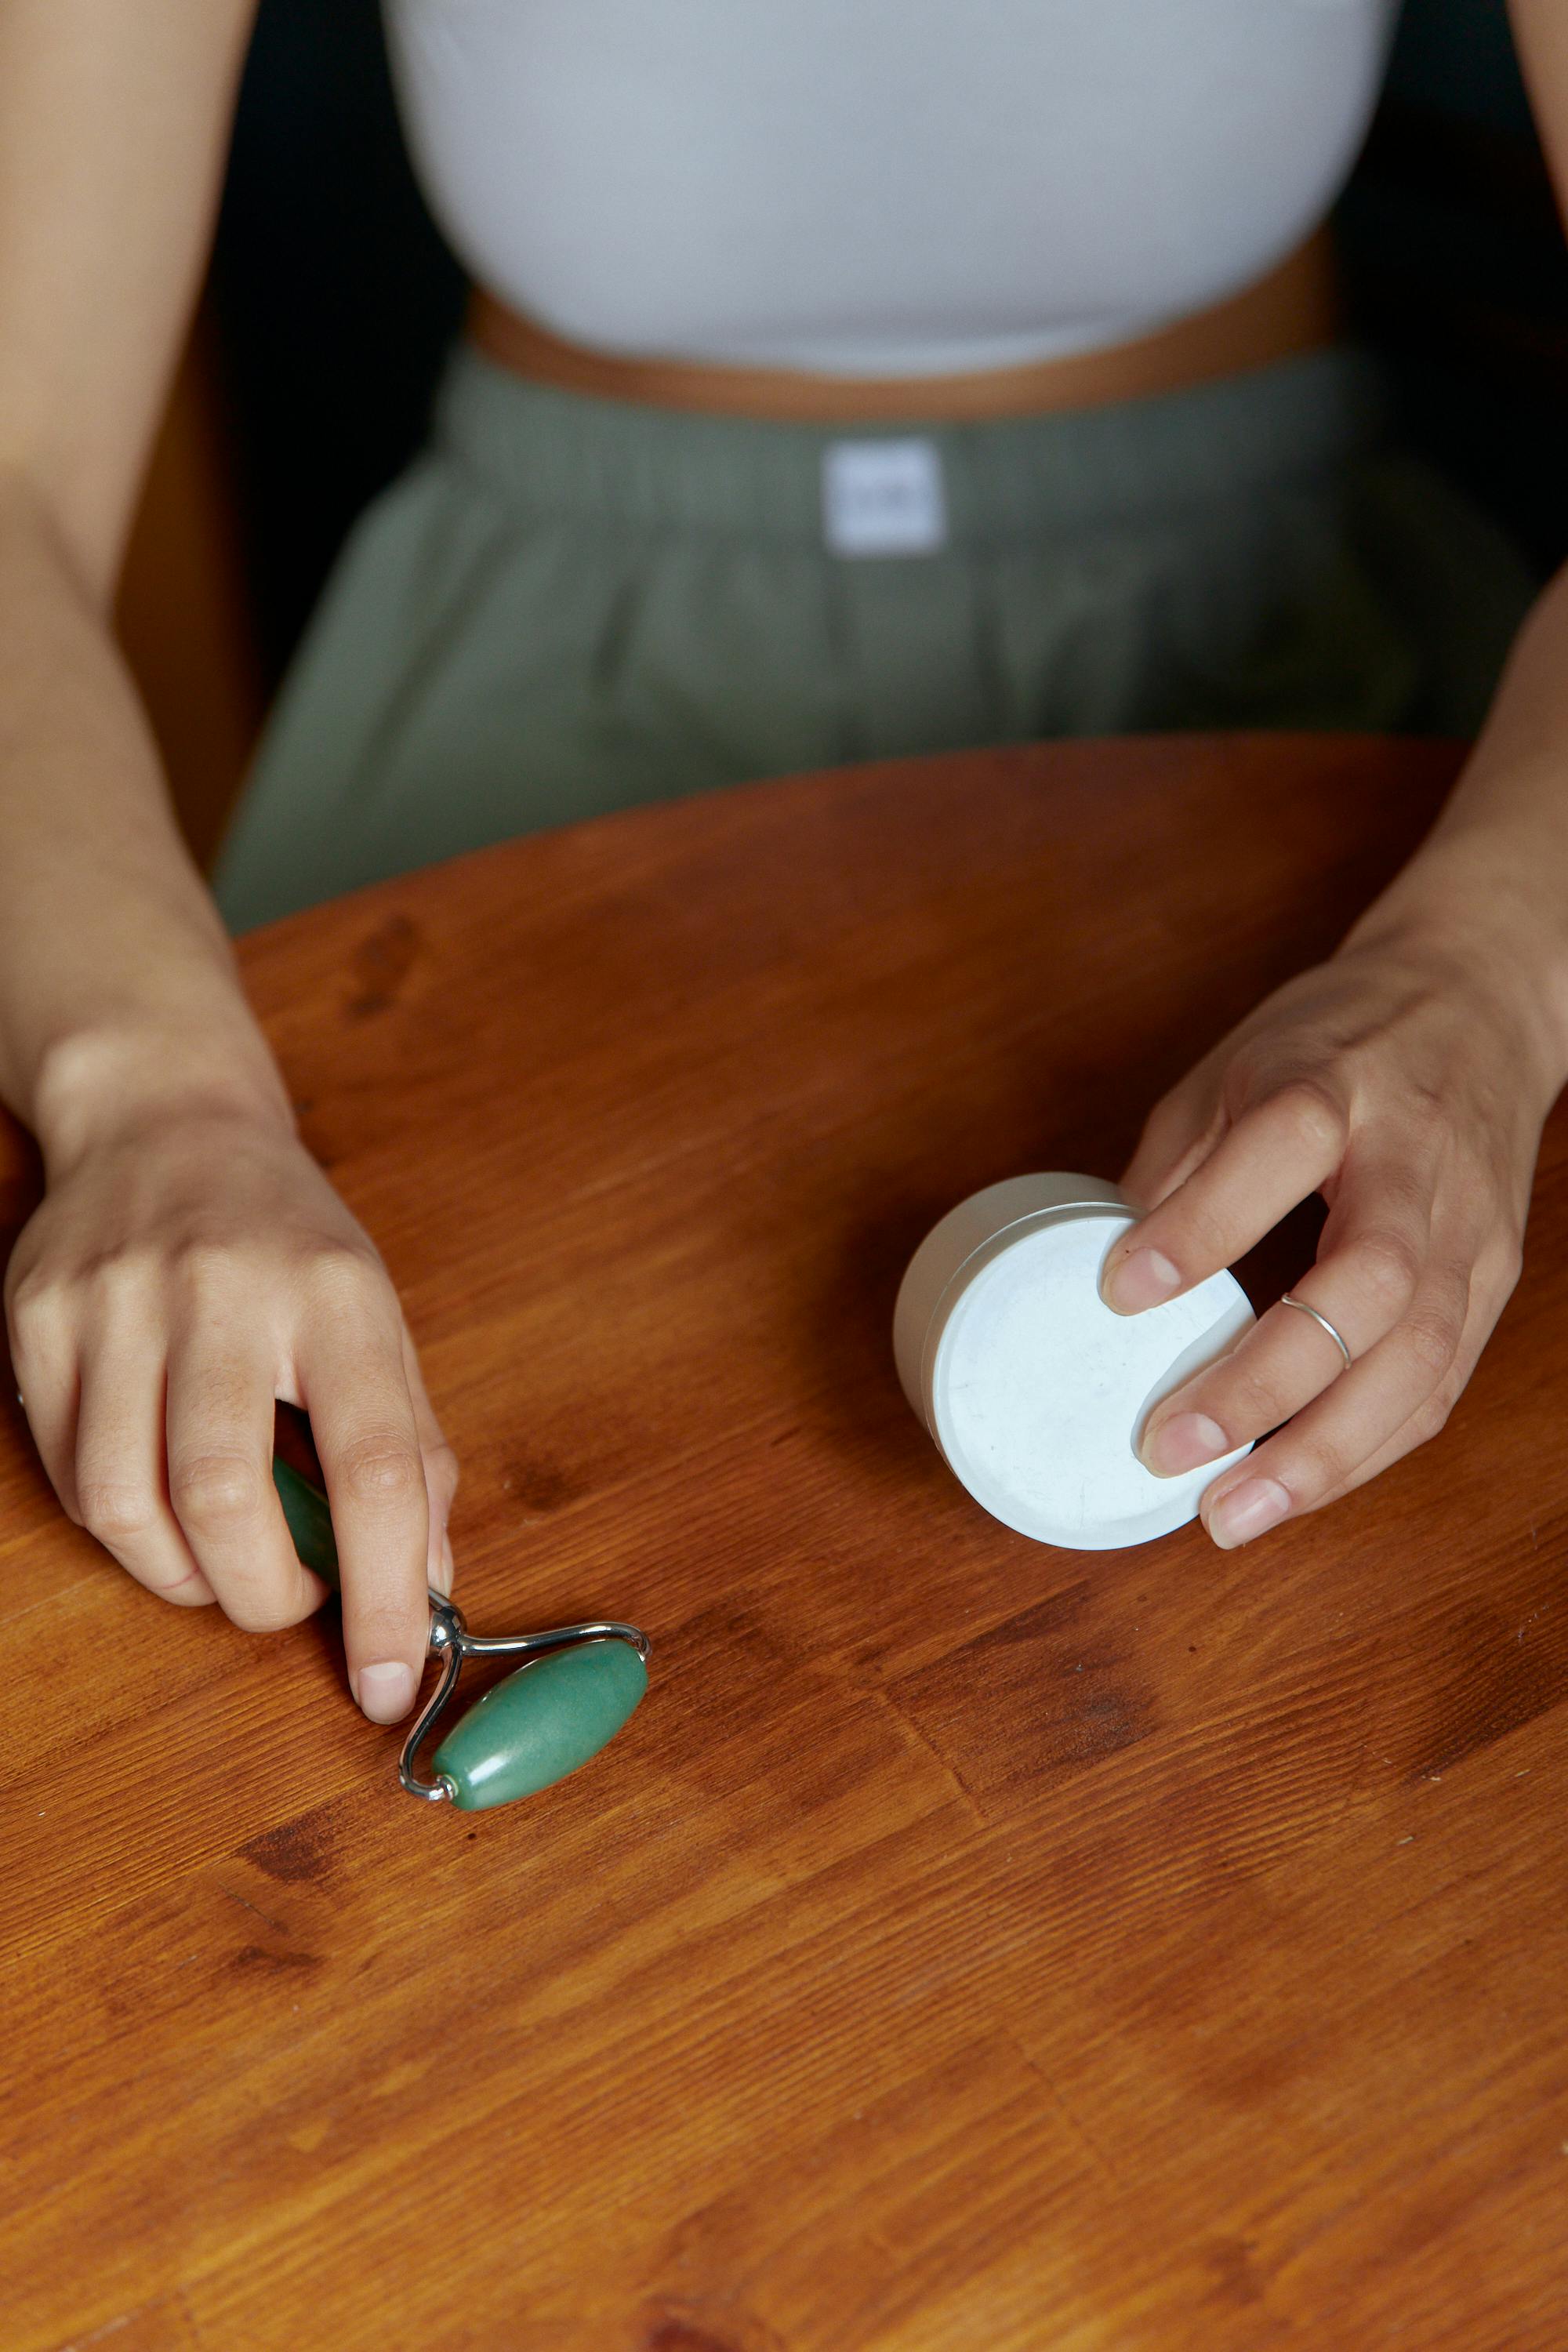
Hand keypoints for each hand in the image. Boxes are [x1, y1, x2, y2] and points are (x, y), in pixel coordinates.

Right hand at [5, 1095, 457, 1718]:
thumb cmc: (288, 1244)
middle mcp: (223, 1291)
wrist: (164, 1119)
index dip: (387, 1593)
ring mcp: (116, 1303)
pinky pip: (69, 1478)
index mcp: (336, 1294)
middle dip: (265, 1596)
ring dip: (184, 1576)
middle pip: (228, 1498)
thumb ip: (410, 1455)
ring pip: (127, 1505)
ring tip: (224, 1561)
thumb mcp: (378, 1323)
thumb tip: (424, 1592)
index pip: (374, 1467)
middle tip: (292, 1602)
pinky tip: (162, 1502)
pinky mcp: (37, 1321)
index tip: (390, 1681)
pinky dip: (124, 1527)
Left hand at [1100, 899, 1565, 1546]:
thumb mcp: (1235, 1063)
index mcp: (1340, 1084)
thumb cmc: (1340, 1037)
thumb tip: (1102, 1276)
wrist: (1480, 1000)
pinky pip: (1438, 1387)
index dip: (1202, 1225)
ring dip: (1322, 1454)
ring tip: (1229, 1512)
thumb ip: (1175, 1165)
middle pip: (1371, 1285)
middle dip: (1267, 1381)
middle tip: (1169, 1446)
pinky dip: (1365, 1452)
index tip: (1119, 1292)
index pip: (1283, 1145)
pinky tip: (1293, 1490)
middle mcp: (1418, 1162)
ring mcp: (1469, 1230)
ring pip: (1419, 1360)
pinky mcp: (1492, 1281)